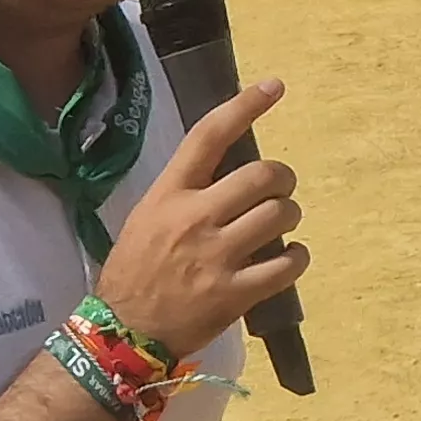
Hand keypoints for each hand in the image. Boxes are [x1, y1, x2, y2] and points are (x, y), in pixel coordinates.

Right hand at [91, 80, 311, 360]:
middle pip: (262, 175)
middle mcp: (195, 217)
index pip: (210, 135)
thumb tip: (228, 173)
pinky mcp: (236, 292)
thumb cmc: (134, 271)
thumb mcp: (147, 217)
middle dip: (283, 178)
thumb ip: (185, 191)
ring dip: (290, 215)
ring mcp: (217, 255)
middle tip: (281, 189)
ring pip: (280, 215)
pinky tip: (290, 258)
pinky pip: (287, 264)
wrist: (123, 333)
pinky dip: (297, 257)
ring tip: (282, 225)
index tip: (274, 87)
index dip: (245, 106)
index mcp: (170, 193)